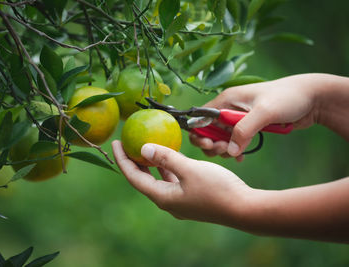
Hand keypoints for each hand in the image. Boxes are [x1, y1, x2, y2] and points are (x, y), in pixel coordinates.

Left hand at [112, 140, 250, 225]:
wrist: (244, 209)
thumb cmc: (217, 188)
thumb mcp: (190, 169)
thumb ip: (166, 158)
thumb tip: (144, 148)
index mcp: (163, 197)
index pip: (134, 177)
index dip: (123, 160)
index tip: (116, 143)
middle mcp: (168, 202)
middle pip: (144, 180)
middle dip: (133, 162)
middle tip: (127, 144)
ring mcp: (180, 202)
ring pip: (158, 180)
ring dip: (151, 165)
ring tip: (144, 148)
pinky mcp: (191, 199)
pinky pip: (172, 181)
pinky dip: (167, 168)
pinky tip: (170, 157)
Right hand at [190, 74, 323, 158]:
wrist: (312, 98)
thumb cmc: (288, 97)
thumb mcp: (264, 112)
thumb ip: (244, 130)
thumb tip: (230, 151)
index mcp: (227, 99)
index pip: (201, 117)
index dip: (200, 132)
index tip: (209, 144)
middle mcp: (229, 108)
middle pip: (208, 130)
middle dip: (211, 143)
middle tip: (224, 151)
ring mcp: (238, 119)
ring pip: (220, 138)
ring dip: (224, 149)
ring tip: (236, 154)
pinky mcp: (248, 127)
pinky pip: (234, 142)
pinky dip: (235, 151)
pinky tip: (242, 157)